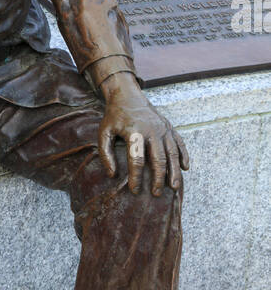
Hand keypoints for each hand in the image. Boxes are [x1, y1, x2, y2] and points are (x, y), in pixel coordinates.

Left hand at [98, 73, 188, 195]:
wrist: (128, 95)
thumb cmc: (114, 117)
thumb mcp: (104, 133)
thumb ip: (105, 154)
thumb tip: (112, 175)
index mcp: (134, 132)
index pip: (137, 160)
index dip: (136, 177)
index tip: (134, 190)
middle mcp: (152, 130)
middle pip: (158, 159)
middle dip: (158, 178)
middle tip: (156, 194)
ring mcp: (163, 128)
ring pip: (172, 153)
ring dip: (174, 171)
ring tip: (174, 187)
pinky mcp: (169, 127)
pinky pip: (179, 143)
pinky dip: (184, 156)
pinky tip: (186, 168)